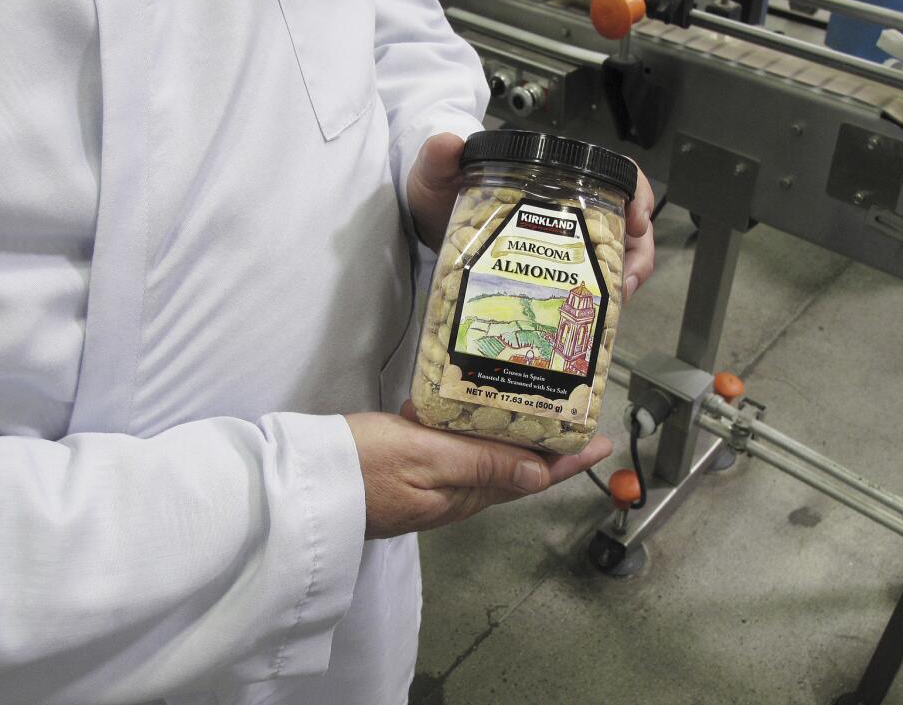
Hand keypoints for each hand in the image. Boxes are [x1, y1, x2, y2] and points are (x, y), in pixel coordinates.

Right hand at [345, 407, 612, 538]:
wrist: (302, 485)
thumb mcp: (426, 457)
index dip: (567, 459)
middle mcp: (453, 494)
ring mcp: (429, 484)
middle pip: (512, 469)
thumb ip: (482, 464)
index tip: (600, 440)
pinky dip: (470, 430)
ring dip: (511, 437)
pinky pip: (453, 452)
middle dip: (546, 447)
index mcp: (464, 493)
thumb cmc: (362, 465)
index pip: (529, 476)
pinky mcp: (407, 471)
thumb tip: (538, 473)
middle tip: (574, 418)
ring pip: (484, 460)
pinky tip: (467, 409)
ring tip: (532, 409)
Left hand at [407, 132, 656, 298]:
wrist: (423, 226)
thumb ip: (439, 157)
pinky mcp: (549, 271)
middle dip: (637, 251)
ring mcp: (561, 241)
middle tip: (629, 278)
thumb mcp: (437, 173)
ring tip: (616, 301)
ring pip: (613, 256)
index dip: (635, 192)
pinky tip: (593, 314)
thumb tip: (448, 143)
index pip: (612, 172)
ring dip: (623, 278)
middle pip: (622, 222)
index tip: (638, 220)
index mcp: (549, 175)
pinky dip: (597, 298)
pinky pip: (587, 283)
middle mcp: (564, 207)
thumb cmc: (439, 191)